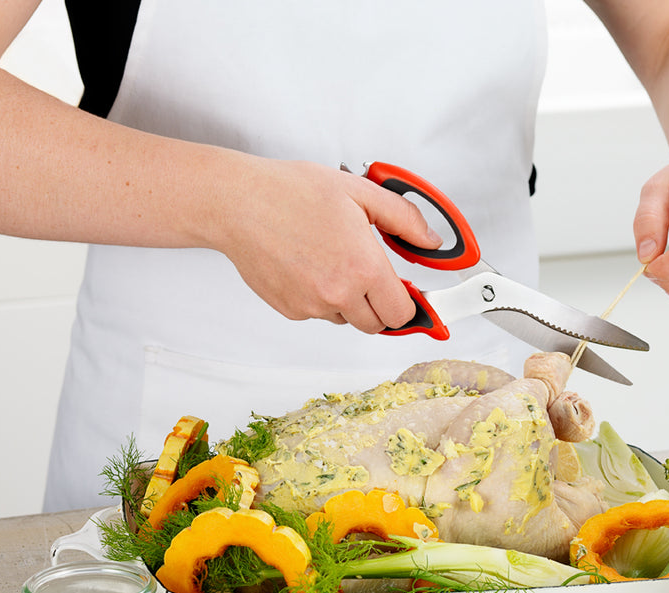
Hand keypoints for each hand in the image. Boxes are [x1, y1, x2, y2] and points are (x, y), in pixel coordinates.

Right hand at [211, 159, 439, 332]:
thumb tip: (430, 241)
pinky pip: (318, 314)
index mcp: (363, 267)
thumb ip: (404, 219)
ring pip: (346, 319)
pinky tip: (310, 266)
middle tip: (371, 274)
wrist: (237, 203)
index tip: (408, 293)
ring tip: (334, 261)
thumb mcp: (360, 192)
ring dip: (350, 301)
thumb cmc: (291, 193)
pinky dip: (321, 298)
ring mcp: (311, 305)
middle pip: (377, 324)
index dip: (408, 303)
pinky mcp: (289, 309)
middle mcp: (338, 293)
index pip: (402, 313)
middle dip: (381, 304)